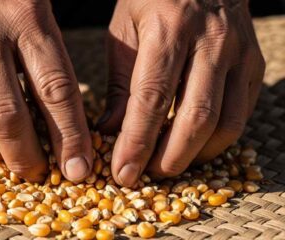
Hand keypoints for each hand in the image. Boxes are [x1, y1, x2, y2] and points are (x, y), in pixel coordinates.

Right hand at [0, 0, 91, 181]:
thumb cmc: (0, 1)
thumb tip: (66, 127)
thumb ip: (50, 65)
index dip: (71, 136)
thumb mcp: (36, 17)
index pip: (56, 91)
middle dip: (29, 158)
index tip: (78, 168)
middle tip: (41, 173)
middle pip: (10, 119)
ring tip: (13, 158)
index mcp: (26, 21)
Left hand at [98, 0, 264, 186]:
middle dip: (169, 158)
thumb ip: (119, 86)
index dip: (137, 142)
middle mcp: (211, 41)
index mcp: (169, 28)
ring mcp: (239, 53)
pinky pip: (242, 115)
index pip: (152, 98)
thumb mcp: (123, 34)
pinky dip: (217, 140)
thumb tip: (111, 134)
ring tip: (169, 165)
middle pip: (195, 117)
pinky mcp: (254, 65)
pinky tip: (194, 146)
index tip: (123, 173)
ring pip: (226, 123)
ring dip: (196, 156)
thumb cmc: (152, 3)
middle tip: (146, 176)